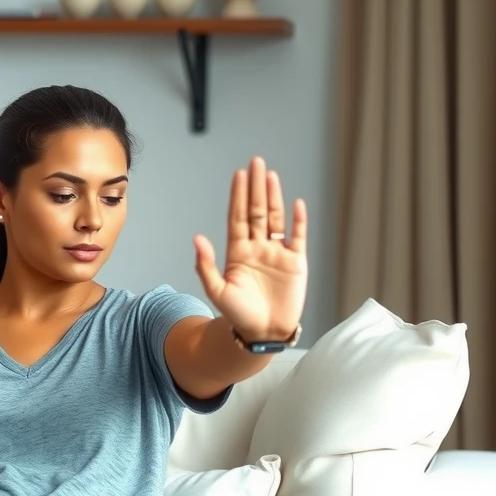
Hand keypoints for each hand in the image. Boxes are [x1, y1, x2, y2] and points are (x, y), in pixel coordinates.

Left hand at [193, 156, 307, 341]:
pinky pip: (298, 236)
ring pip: (276, 219)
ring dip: (274, 197)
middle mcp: (257, 248)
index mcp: (238, 252)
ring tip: (270, 175)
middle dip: (255, 187)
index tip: (239, 175)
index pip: (238, 217)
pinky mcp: (296, 262)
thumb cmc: (238, 314)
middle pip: (257, 211)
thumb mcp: (217, 290)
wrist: (263, 333)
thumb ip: (205, 265)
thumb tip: (197, 238)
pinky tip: (296, 203)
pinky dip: (298, 220)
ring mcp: (277, 253)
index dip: (238, 196)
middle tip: (256, 162)